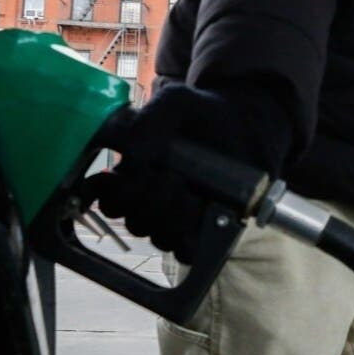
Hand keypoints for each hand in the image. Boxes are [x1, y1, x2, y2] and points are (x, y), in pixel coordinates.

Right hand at [95, 83, 291, 259]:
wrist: (248, 123)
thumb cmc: (206, 112)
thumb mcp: (175, 102)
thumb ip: (149, 120)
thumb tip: (130, 161)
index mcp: (135, 172)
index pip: (106, 199)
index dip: (105, 195)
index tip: (116, 178)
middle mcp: (153, 198)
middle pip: (132, 222)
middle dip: (146, 201)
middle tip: (169, 176)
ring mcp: (179, 216)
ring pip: (157, 237)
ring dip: (169, 218)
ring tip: (190, 194)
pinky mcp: (206, 229)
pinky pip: (187, 252)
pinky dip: (189, 240)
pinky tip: (202, 212)